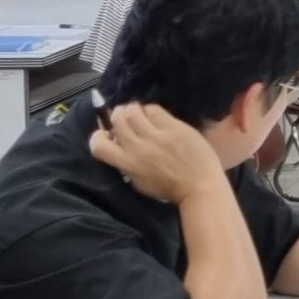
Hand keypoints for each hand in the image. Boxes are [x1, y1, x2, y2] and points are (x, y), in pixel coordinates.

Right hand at [88, 102, 229, 204]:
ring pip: (133, 111)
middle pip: (117, 120)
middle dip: (118, 116)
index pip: (98, 144)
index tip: (108, 134)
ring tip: (140, 114)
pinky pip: (154, 109)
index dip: (99, 135)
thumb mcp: (139, 181)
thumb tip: (118, 144)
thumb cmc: (170, 188)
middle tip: (126, 118)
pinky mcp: (173, 127)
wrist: (200, 186)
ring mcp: (156, 136)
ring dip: (133, 109)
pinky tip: (156, 116)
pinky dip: (151, 110)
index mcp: (127, 164)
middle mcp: (137, 147)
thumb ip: (126, 163)